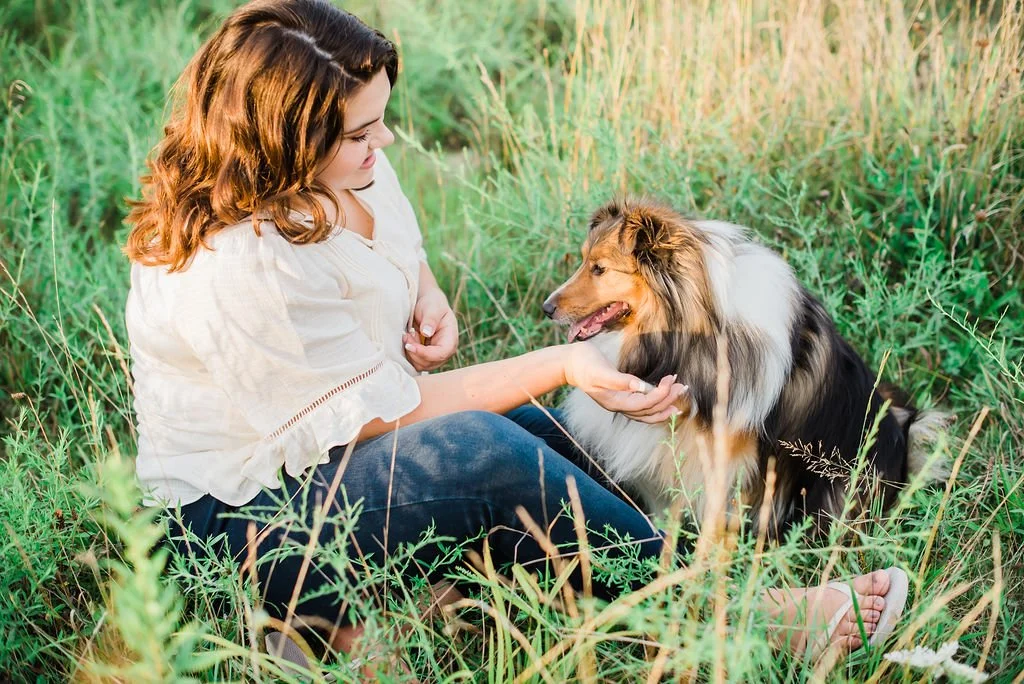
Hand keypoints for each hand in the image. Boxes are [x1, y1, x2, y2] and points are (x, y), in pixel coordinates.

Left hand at [403, 287, 457, 371]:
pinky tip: (409, 341)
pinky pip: (415, 363)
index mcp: (451, 339)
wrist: (427, 305)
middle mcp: (445, 351)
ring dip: (411, 353)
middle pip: (430, 363)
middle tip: (407, 335)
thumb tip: (427, 333)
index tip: (409, 345)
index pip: (441, 354)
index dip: (425, 353)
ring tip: (408, 336)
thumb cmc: (432, 304)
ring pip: (421, 365)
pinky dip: (409, 354)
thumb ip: (430, 319)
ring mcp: (435, 356)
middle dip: (414, 352)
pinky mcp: (426, 357)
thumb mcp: (432, 308)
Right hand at [563, 342, 687, 423]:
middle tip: (682, 386)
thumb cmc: (584, 363)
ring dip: (665, 405)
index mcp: (614, 402)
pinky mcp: (622, 398)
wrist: (571, 363)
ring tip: (680, 396)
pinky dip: (657, 406)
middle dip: (668, 400)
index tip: (671, 379)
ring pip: (647, 413)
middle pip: (649, 411)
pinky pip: (643, 408)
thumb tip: (640, 386)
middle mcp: (619, 407)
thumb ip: (620, 380)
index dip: (661, 394)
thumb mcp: (600, 371)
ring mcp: (620, 404)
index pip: (644, 404)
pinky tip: (667, 401)